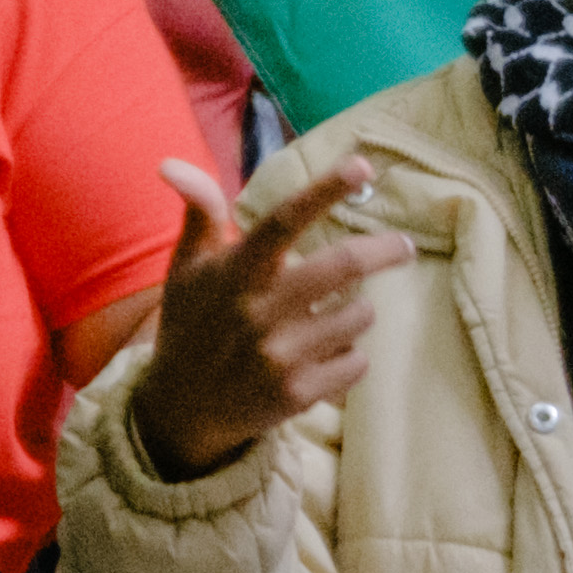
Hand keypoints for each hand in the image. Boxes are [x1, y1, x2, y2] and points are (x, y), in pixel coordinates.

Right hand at [127, 157, 411, 478]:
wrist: (182, 410)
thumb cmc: (192, 326)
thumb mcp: (187, 267)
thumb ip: (198, 211)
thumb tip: (170, 162)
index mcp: (236, 272)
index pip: (283, 220)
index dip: (324, 190)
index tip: (362, 164)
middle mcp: (259, 310)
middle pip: (343, 265)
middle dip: (384, 250)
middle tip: (402, 246)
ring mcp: (280, 355)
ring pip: (358, 316)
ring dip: (357, 312)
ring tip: (332, 318)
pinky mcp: (297, 394)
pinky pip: (357, 361)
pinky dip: (350, 356)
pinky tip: (322, 359)